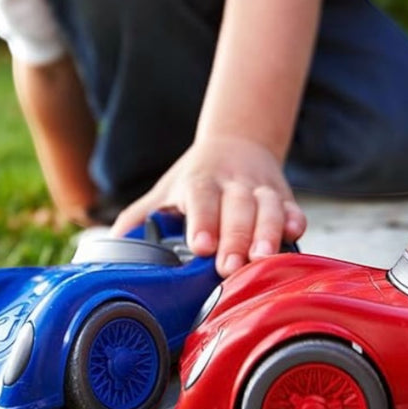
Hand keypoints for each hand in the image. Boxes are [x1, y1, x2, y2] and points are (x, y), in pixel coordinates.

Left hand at [111, 135, 305, 275]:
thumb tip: (111, 245)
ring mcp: (260, 188)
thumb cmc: (197, 177)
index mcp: (200, 182)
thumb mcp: (166, 191)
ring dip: (267, 232)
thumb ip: (141, 216)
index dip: (203, 220)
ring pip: (268, 207)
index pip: (201, 198)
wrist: (237, 141)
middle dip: (235, 237)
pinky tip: (296, 235)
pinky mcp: (283, 195)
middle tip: (230, 267)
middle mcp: (232, 183)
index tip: (200, 246)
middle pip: (237, 207)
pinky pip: (292, 207)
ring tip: (262, 259)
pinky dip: (295, 220)